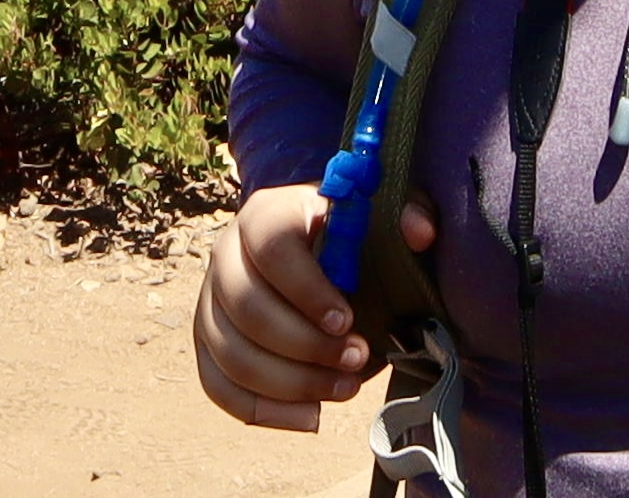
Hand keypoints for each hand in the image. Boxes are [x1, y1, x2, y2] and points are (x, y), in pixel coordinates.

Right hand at [195, 181, 438, 430]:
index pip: (272, 249)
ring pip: (232, 355)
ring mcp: (209, 302)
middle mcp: (225, 254)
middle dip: (305, 345)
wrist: (313, 244)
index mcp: (265, 215)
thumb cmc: (349, 230)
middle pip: (247, 309)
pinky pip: (220, 387)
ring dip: (290, 384)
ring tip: (346, 388)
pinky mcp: (208, 344)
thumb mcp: (381, 211)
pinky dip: (263, 410)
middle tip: (358, 360)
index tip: (347, 320)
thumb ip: (406, 213)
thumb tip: (420, 233)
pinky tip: (312, 416)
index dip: (307, 290)